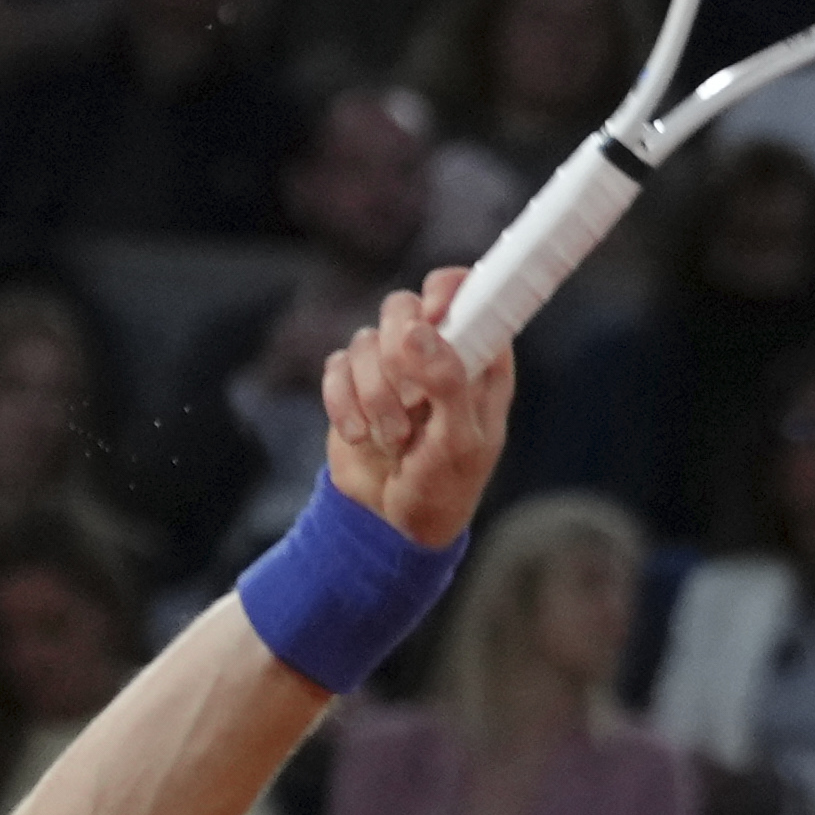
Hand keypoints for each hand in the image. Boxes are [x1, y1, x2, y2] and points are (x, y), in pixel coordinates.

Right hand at [320, 280, 515, 549]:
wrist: (392, 522)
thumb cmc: (445, 484)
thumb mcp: (460, 442)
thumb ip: (448, 383)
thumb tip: (418, 333)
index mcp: (479, 357)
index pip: (466, 291)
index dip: (445, 292)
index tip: (432, 318)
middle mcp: (435, 351)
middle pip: (403, 307)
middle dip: (397, 353)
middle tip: (409, 398)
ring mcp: (392, 365)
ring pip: (366, 340)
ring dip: (374, 395)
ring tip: (393, 440)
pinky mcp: (354, 383)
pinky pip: (336, 367)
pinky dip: (343, 403)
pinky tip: (360, 436)